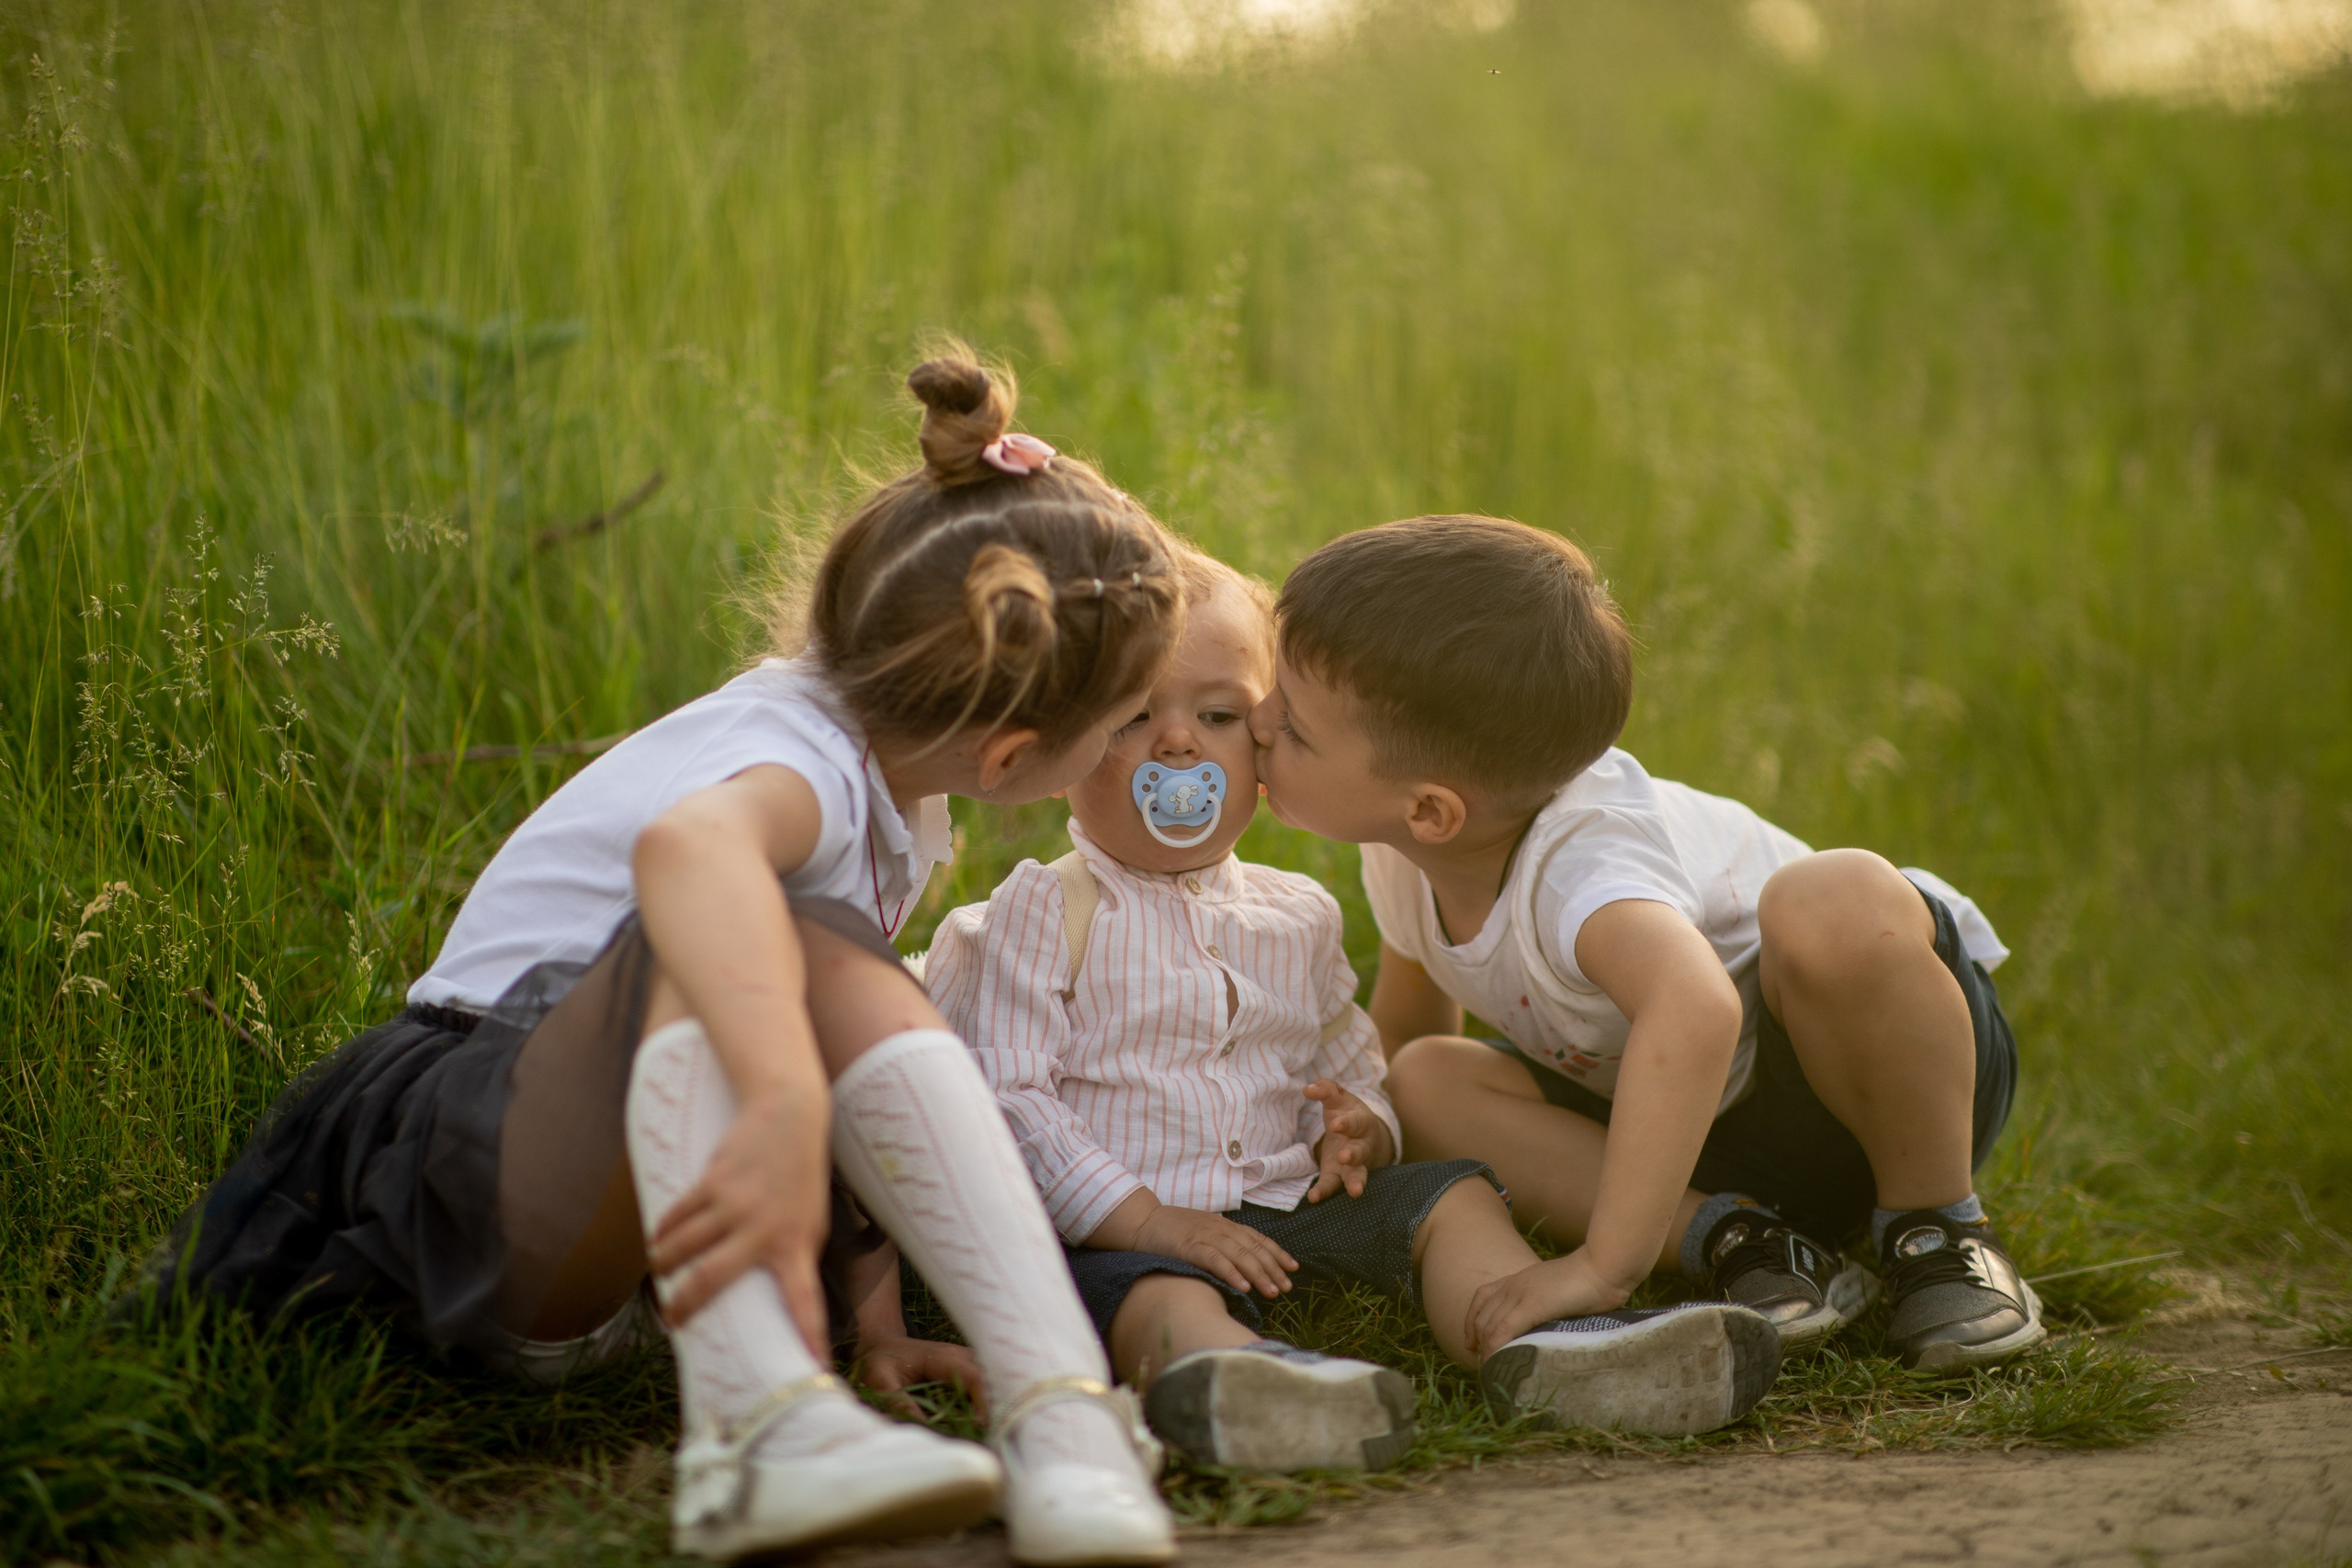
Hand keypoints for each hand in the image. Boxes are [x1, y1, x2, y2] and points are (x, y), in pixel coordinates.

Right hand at [646, 1087, 833, 1352]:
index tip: (812, 1369)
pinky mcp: (712, 1182)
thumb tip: (770, 1303)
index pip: (805, 1301)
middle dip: (683, 1306)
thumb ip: (790, 1259)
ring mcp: (736, 1206)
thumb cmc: (799, 1179)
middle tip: (671, 1320)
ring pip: (681, 1249)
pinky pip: (676, 1217)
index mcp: (797, 1245)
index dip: (808, 1337)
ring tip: (660, 1274)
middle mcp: (765, 1230)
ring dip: (663, 1266)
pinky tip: (658, 1240)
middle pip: (710, 1282)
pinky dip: (663, 1232)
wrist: (791, 1116)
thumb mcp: (808, 1223)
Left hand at [855, 1333, 989, 1421]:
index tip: (981, 1427)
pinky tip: (984, 1423)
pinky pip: (985, 1386)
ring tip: (991, 1431)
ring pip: (992, 1381)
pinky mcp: (967, 1371)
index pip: (973, 1377)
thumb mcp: (880, 1380)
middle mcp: (961, 1356)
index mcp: (943, 1357)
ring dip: (994, 1404)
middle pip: (991, 1379)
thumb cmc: (881, 1361)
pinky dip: (988, 1403)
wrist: (883, 1344)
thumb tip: (922, 1428)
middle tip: (992, 1434)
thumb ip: (898, 1401)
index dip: (982, 1401)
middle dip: (995, 1405)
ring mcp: (967, 1362)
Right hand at [1134, 1205, 1298, 1297]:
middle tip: (1287, 1287)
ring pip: (1239, 1255)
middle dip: (1273, 1268)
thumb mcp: (1202, 1232)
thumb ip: (1221, 1243)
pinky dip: (1231, 1272)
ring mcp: (1205, 1236)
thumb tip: (1243, 1263)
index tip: (1293, 1268)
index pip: (1257, 1238)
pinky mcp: (1189, 1246)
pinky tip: (1243, 1287)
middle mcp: (1219, 1228)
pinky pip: (1215, 1260)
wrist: (1141, 1221)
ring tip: (1273, 1292)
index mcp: (1224, 1224)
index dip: (1277, 1253)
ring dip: (1259, 1274)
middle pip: (1253, 1248)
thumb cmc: (1172, 1231)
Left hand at [1305, 1078, 1391, 1201]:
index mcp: (1361, 1122)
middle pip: (1360, 1151)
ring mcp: (1353, 1163)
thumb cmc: (1347, 1112)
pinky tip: (1313, 1197)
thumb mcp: (1339, 1097)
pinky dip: (1325, 1191)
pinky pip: (1334, 1184)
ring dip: (1354, 1181)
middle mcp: (1361, 1145)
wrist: (1362, 1134)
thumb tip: (1308, 1088)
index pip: (1356, 1122)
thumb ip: (1325, 1090)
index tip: (1335, 1125)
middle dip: (1353, 1154)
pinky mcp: (1339, 1175)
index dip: (1347, 1123)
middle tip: (1345, 1156)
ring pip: (1356, 1173)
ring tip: (1355, 1191)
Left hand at [1463, 1250, 1636, 1360]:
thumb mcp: (1561, 1291)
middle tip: (1484, 1366)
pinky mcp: (1530, 1305)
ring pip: (1488, 1326)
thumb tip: (1549, 1327)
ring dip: (1486, 1352)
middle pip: (1481, 1316)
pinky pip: (1502, 1331)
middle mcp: (1513, 1285)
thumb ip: (1549, 1305)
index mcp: (1519, 1279)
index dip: (1473, 1321)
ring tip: (1491, 1372)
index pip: (1482, 1297)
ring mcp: (1520, 1294)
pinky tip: (1497, 1364)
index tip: (1473, 1344)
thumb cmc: (1594, 1280)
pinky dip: (1495, 1349)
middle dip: (1478, 1343)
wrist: (1604, 1267)